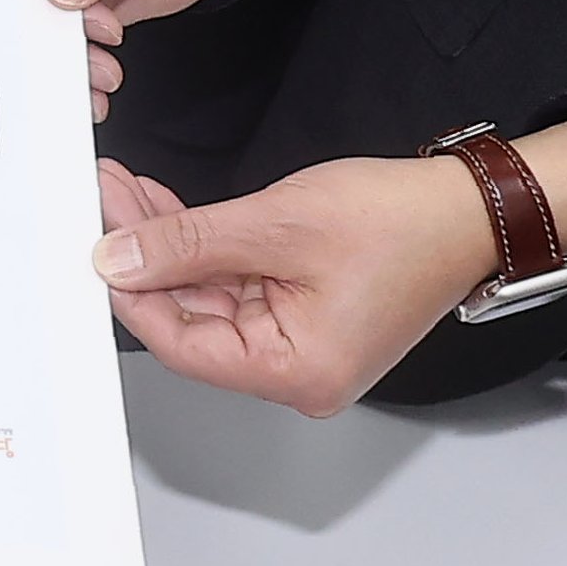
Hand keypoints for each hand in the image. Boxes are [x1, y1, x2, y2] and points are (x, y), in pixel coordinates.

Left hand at [93, 150, 499, 412]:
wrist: (470, 209)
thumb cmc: (405, 224)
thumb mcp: (277, 224)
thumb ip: (190, 242)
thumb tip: (121, 258)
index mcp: (295, 372)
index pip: (182, 345)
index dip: (132, 293)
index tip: (96, 249)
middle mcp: (298, 372)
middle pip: (193, 319)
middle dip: (146, 256)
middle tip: (105, 203)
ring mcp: (302, 345)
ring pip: (210, 295)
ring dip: (170, 244)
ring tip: (126, 193)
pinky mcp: (305, 315)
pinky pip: (239, 284)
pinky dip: (206, 247)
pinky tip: (167, 209)